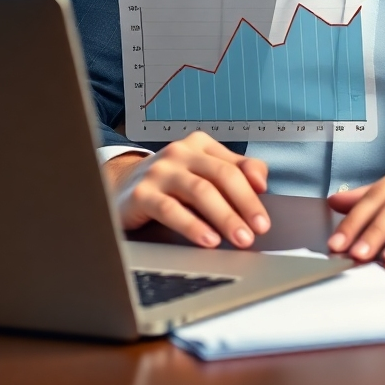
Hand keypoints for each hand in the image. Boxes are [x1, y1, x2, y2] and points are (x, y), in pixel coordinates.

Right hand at [103, 132, 270, 248]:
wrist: (119, 186)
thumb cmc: (169, 182)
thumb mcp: (202, 170)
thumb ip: (235, 170)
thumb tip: (261, 182)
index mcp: (199, 144)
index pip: (234, 166)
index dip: (252, 192)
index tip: (264, 218)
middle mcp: (180, 153)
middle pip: (221, 176)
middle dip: (244, 206)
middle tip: (258, 231)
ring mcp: (160, 171)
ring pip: (200, 191)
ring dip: (224, 217)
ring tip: (239, 238)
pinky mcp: (141, 193)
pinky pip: (171, 209)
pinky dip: (192, 225)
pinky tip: (207, 240)